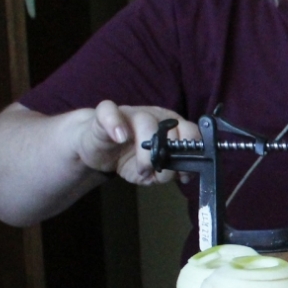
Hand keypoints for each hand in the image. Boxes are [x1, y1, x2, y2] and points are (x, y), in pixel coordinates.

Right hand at [81, 101, 198, 185]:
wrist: (96, 149)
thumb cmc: (128, 158)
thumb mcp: (153, 171)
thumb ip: (171, 172)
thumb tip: (186, 176)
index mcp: (171, 127)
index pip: (190, 131)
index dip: (190, 151)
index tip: (183, 172)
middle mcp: (154, 116)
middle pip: (171, 125)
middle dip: (169, 152)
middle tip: (159, 170)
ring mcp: (130, 112)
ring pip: (145, 121)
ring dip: (146, 151)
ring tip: (142, 169)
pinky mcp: (105, 114)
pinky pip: (109, 111)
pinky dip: (116, 124)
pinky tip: (120, 138)